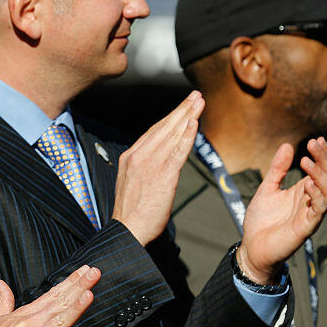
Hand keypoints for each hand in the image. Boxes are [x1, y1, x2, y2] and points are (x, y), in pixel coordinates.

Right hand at [0, 265, 100, 326]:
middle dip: (79, 287)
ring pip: (60, 321)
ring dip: (76, 308)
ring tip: (90, 293)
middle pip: (61, 302)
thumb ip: (4, 299)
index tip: (86, 269)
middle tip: (95, 272)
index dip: (71, 281)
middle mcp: (33, 321)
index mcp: (27, 312)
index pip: (54, 293)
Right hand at [112, 91, 204, 244]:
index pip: (153, 132)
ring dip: (187, 116)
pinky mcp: (164, 174)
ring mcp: (151, 164)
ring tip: (199, 103)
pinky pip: (178, 150)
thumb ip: (144, 169)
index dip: (170, 118)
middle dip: (181, 110)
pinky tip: (194, 123)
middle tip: (195, 97)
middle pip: (164, 127)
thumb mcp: (132, 183)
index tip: (182, 108)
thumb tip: (157, 163)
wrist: (127, 229)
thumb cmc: (131, 213)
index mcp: (130, 157)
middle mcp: (139, 156)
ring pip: (172, 134)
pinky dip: (187, 135)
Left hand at [239, 137, 326, 283]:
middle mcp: (311, 201)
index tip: (317, 139)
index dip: (323, 155)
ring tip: (306, 161)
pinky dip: (316, 195)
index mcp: (304, 191)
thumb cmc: (261, 221)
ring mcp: (311, 214)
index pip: (322, 170)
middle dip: (324, 159)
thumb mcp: (267, 189)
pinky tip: (307, 183)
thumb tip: (287, 145)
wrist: (252, 247)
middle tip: (314, 144)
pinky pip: (319, 209)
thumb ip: (277, 169)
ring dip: (320, 175)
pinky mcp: (307, 227)